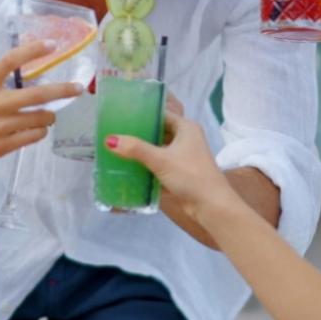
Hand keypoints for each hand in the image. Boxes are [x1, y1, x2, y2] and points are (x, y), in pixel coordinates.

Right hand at [0, 41, 80, 175]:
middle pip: (36, 94)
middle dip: (62, 90)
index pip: (8, 61)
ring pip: (40, 117)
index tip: (52, 45)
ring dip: (49, 115)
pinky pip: (33, 135)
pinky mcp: (3, 146)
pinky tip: (35, 129)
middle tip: (78, 87)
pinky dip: (40, 131)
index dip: (32, 50)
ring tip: (48, 115)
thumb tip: (18, 77)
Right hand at [105, 110, 235, 216]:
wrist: (211, 205)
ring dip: (142, 151)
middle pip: (158, 132)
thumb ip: (135, 149)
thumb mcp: (161, 160)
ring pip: (158, 150)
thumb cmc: (190, 175)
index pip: (161, 114)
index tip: (121, 115)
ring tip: (118, 149)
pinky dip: (147, 166)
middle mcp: (186, 139)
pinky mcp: (180, 173)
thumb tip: (109, 140)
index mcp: (186, 128)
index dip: (142, 114)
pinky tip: (129, 168)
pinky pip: (159, 164)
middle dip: (139, 134)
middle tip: (115, 133)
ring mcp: (183, 157)